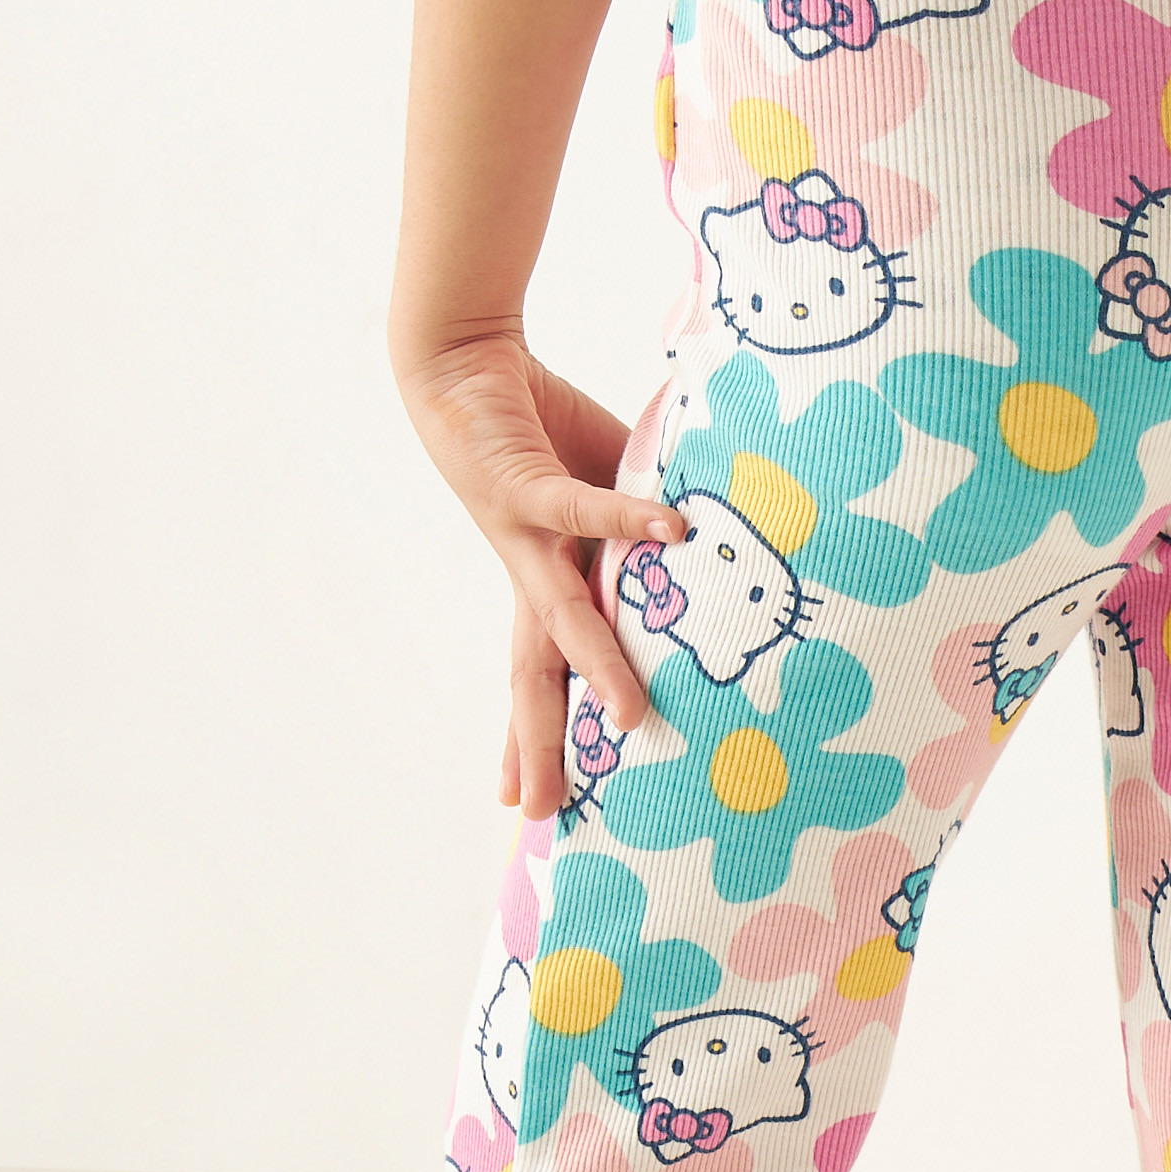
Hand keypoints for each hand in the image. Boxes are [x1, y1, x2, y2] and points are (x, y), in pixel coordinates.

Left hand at [395, 326, 685, 819]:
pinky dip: (627, 520)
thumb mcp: (601, 490)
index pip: (542, 674)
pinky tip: (671, 532)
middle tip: (548, 811)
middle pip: (534, 674)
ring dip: (594, 667)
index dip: (535, 738)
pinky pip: (583, 510)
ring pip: (557, 617)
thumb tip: (710, 538)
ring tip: (629, 713)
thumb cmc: (533, 423)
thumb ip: (642, 524)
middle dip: (543, 742)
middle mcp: (530, 572)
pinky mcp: (522, 487)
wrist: (460, 360)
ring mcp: (524, 537)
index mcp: (546, 581)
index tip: (527, 804)